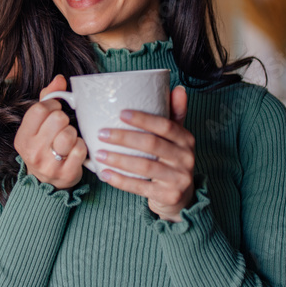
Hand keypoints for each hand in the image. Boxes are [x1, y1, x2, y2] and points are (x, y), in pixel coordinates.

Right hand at [14, 75, 87, 189]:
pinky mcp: (66, 174)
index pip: (40, 109)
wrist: (45, 184)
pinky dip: (82, 147)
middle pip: (57, 119)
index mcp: (23, 137)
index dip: (52, 105)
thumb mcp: (38, 125)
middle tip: (63, 127)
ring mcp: (49, 165)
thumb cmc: (43, 147)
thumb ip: (47, 99)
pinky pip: (80, 149)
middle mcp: (33, 152)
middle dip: (64, 120)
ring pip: (69, 134)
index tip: (55, 111)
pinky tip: (76, 150)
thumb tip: (59, 79)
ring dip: (73, 134)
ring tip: (69, 139)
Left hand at [96, 86, 195, 221]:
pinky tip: (105, 174)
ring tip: (99, 154)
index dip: (143, 118)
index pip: (165, 125)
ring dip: (118, 159)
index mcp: (186, 139)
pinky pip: (140, 187)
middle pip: (152, 144)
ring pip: (145, 166)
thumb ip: (175, 114)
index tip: (120, 113)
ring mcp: (178, 178)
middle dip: (124, 138)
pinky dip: (120, 180)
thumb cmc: (173, 162)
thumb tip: (177, 88)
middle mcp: (186, 158)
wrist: (183, 198)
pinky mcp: (168, 196)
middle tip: (102, 133)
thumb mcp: (177, 139)